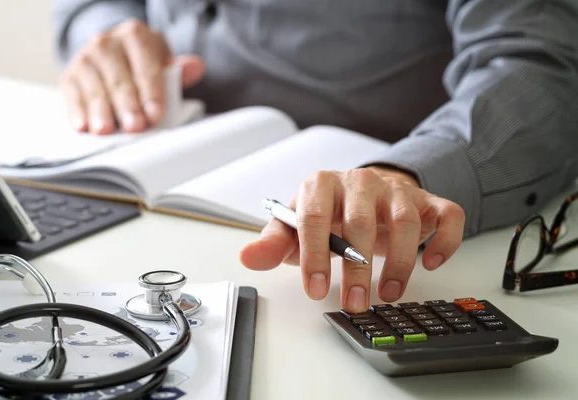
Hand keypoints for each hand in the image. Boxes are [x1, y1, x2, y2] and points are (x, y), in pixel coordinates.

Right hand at [59, 19, 205, 134]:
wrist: (114, 55)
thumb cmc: (142, 65)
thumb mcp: (163, 64)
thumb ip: (178, 71)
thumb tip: (195, 67)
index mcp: (135, 36)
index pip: (146, 66)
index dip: (152, 92)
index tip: (156, 113)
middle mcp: (107, 43)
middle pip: (119, 79)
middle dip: (128, 106)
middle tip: (135, 127)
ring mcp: (85, 58)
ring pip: (95, 89)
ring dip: (101, 112)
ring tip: (106, 130)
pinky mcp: (69, 77)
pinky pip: (73, 96)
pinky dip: (77, 112)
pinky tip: (83, 125)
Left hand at [239, 166, 464, 312]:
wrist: (361, 192)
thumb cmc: (326, 214)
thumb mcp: (294, 227)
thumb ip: (273, 243)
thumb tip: (248, 257)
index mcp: (322, 185)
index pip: (314, 217)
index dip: (313, 256)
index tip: (315, 290)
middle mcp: (361, 182)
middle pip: (360, 220)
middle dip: (357, 267)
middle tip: (354, 302)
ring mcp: (396, 190)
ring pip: (405, 220)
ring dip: (400, 261)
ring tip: (388, 294)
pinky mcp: (427, 201)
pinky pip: (447, 215)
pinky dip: (444, 240)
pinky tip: (431, 264)